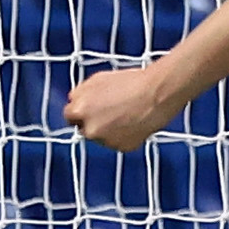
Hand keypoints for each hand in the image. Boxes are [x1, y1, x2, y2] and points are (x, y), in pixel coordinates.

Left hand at [63, 64, 178, 151]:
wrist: (157, 93)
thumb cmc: (130, 82)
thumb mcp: (97, 80)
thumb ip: (81, 94)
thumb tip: (75, 101)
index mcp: (78, 110)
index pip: (70, 116)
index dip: (82, 111)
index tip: (91, 109)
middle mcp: (89, 129)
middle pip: (85, 129)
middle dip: (94, 122)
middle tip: (111, 112)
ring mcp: (106, 141)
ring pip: (102, 137)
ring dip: (109, 130)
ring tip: (127, 114)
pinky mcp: (123, 147)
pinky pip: (119, 143)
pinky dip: (125, 136)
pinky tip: (135, 122)